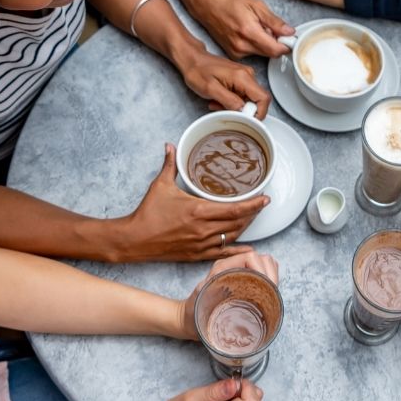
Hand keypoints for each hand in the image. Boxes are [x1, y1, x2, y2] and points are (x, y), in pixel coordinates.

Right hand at [114, 144, 268, 261]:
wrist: (135, 239)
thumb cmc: (148, 212)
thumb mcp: (160, 185)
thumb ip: (170, 164)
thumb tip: (171, 145)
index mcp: (198, 210)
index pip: (234, 208)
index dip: (253, 204)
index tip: (265, 198)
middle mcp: (203, 229)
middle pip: (238, 222)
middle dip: (253, 213)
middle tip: (262, 204)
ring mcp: (201, 244)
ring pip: (232, 236)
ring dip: (245, 227)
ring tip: (253, 217)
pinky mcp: (196, 255)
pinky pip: (222, 254)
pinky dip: (237, 251)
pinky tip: (248, 249)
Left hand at [176, 49, 271, 117]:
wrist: (192, 59)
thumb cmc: (197, 71)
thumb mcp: (211, 89)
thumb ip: (229, 101)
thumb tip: (243, 112)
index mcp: (243, 77)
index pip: (263, 98)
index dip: (259, 113)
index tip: (248, 121)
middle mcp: (247, 75)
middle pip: (257, 101)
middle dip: (242, 111)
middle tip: (224, 110)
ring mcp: (245, 76)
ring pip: (248, 100)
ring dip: (234, 107)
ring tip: (217, 103)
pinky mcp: (240, 79)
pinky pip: (242, 96)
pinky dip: (231, 102)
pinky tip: (219, 99)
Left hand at [179, 251, 279, 340]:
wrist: (188, 319)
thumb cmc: (193, 312)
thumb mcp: (203, 302)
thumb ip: (215, 296)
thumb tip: (235, 297)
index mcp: (222, 268)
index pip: (250, 257)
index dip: (262, 270)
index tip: (267, 286)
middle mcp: (232, 266)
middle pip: (262, 259)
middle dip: (271, 274)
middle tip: (272, 293)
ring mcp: (239, 272)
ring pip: (265, 264)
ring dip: (272, 277)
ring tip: (271, 293)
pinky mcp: (243, 280)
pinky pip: (263, 274)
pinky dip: (270, 281)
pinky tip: (268, 294)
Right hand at [185, 0, 292, 58]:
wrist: (207, 4)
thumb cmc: (229, 0)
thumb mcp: (256, 4)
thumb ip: (274, 21)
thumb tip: (289, 32)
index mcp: (249, 32)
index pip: (276, 50)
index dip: (286, 45)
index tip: (289, 38)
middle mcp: (241, 46)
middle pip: (270, 53)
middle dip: (275, 43)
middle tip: (270, 27)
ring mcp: (236, 52)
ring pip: (262, 54)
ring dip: (264, 43)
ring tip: (255, 27)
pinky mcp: (233, 54)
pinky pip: (252, 53)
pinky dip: (255, 45)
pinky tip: (247, 33)